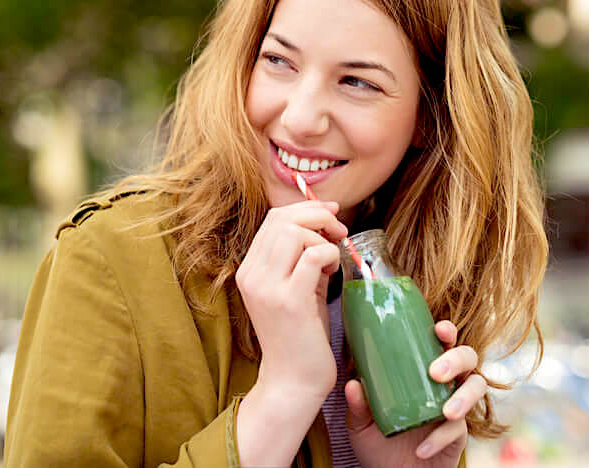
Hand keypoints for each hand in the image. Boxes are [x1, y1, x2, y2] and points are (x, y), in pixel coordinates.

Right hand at [235, 200, 346, 398]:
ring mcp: (267, 288)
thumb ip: (303, 255)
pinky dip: (329, 254)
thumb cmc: (300, 333)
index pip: (273, 219)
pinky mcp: (289, 301)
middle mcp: (252, 276)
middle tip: (340, 231)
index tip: (331, 213)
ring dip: (322, 237)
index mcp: (249, 270)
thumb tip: (326, 220)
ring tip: (333, 259)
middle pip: (283, 219)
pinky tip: (333, 271)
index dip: (306, 208)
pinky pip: (312, 256)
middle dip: (318, 215)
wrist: (293, 380)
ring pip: (295, 233)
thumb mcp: (297, 286)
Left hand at [346, 320, 487, 467]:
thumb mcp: (361, 423)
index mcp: (423, 370)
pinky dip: (441, 437)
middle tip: (436, 372)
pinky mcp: (459, 434)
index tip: (440, 329)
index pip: (441, 342)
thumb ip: (358, 405)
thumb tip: (353, 384)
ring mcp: (454, 407)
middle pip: (467, 358)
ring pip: (477, 386)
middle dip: (457, 359)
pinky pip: (459, 429)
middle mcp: (444, 384)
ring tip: (447, 412)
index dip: (447, 332)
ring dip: (464, 397)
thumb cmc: (378, 443)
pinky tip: (423, 447)